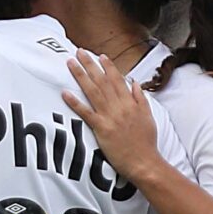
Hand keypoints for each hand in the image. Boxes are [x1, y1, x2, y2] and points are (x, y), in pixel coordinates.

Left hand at [59, 50, 165, 180]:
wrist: (144, 162)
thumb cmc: (146, 142)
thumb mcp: (148, 116)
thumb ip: (140, 98)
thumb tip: (134, 83)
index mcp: (130, 103)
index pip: (117, 79)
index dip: (108, 66)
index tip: (100, 55)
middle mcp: (119, 106)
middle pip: (102, 81)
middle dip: (90, 64)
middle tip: (79, 52)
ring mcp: (110, 117)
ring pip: (93, 91)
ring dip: (80, 76)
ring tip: (71, 63)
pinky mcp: (101, 129)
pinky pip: (86, 113)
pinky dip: (75, 102)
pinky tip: (64, 93)